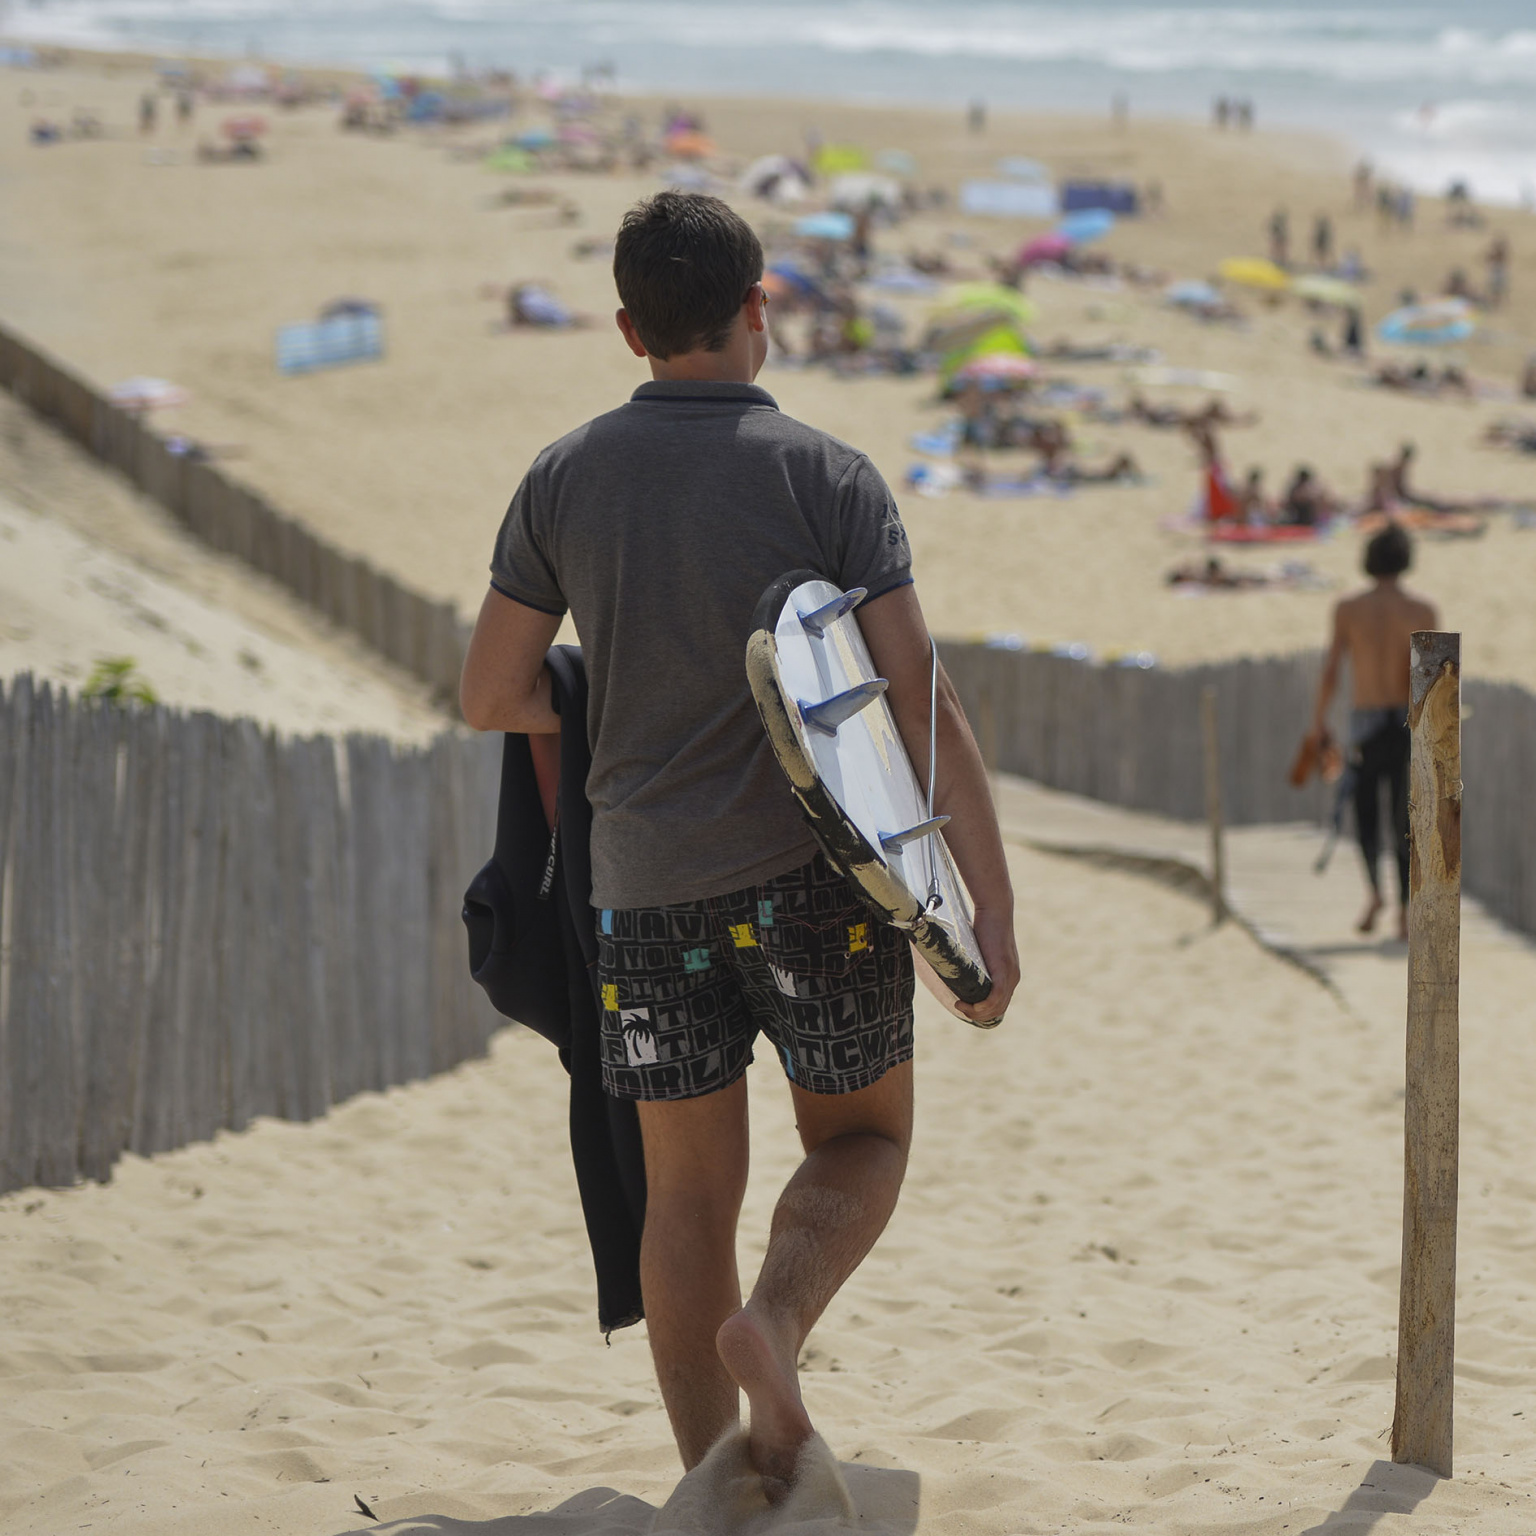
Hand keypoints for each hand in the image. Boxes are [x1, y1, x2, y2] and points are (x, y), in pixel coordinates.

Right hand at [955, 905, 1019, 1025]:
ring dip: (976, 1012)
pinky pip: (994, 999)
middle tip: (959, 1006)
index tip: (964, 1005)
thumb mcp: (980, 949)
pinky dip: (981, 1007)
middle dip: (977, 1015)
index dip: (982, 1011)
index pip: (999, 1004)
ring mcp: (1010, 976)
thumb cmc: (984, 925)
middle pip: (998, 1010)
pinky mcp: (1004, 972)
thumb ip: (975, 961)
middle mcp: (1013, 978)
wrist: (995, 910)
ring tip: (959, 1005)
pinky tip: (966, 1004)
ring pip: (996, 1008)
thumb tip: (957, 964)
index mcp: (1010, 975)